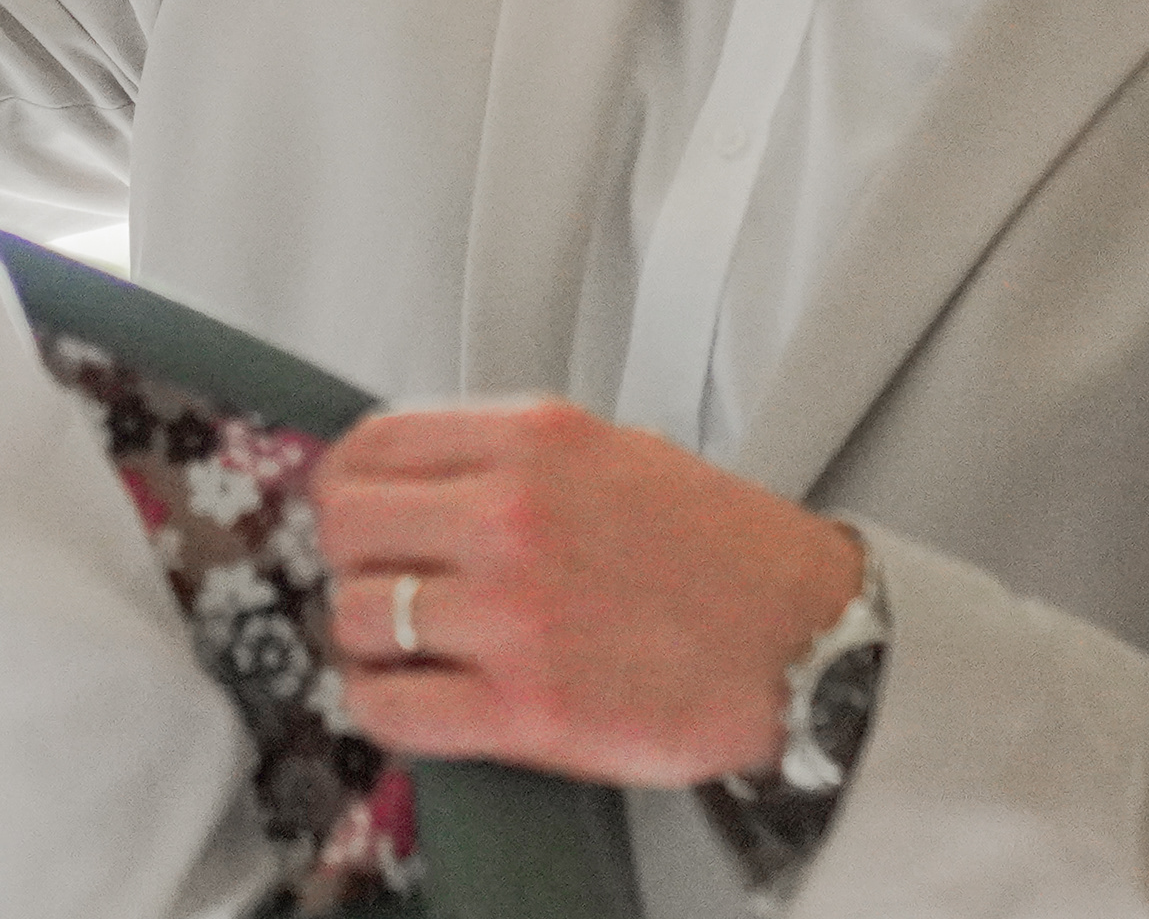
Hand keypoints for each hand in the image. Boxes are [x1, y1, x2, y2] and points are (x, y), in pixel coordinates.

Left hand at [311, 398, 863, 788]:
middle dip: (351, 560)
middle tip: (381, 582)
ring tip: (406, 647)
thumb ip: (515, 456)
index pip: (372, 445)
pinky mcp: (522, 707)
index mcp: (535, 441)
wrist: (804, 642)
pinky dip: (384, 707)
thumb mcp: (617, 452)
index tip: (351, 511)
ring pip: (357, 618)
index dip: (344, 485)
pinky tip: (414, 698)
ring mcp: (513, 612)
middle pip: (344, 527)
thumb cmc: (723, 555)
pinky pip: (389, 707)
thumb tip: (417, 477)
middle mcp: (512, 515)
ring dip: (369, 639)